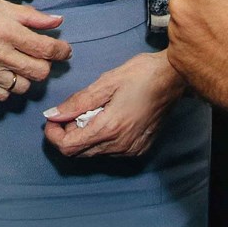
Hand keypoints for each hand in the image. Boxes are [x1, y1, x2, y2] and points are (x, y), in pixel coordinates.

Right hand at [0, 0, 71, 100]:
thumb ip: (28, 16)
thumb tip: (57, 21)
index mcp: (4, 30)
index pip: (45, 49)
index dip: (61, 51)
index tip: (64, 50)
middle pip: (38, 73)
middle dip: (45, 66)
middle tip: (40, 56)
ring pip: (22, 87)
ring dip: (26, 77)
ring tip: (19, 64)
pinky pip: (0, 95)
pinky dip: (6, 87)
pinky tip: (2, 73)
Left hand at [42, 53, 184, 157]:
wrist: (174, 78)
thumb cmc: (142, 74)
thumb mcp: (106, 82)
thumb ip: (77, 102)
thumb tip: (53, 114)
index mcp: (109, 129)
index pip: (68, 147)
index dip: (53, 135)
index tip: (52, 118)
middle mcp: (120, 146)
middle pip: (79, 152)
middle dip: (68, 133)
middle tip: (74, 110)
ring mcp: (131, 149)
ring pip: (94, 152)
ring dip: (85, 135)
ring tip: (94, 110)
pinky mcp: (139, 148)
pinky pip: (109, 150)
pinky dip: (101, 137)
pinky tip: (108, 117)